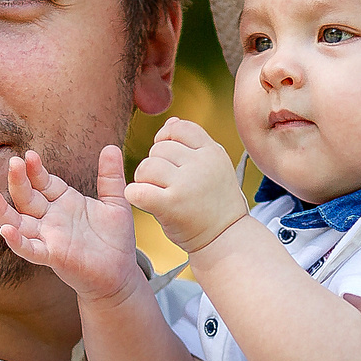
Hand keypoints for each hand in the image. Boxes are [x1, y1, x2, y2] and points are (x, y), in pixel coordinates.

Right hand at [0, 146, 145, 303]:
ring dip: (2, 210)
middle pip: (26, 197)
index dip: (35, 170)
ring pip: (18, 222)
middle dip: (18, 181)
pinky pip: (30, 249)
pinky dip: (17, 241)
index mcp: (63, 201)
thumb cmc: (114, 240)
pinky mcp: (53, 257)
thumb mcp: (115, 203)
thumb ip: (110, 177)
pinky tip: (6, 231)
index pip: (43, 181)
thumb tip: (111, 146)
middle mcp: (50, 218)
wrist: (120, 274)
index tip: (30, 155)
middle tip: (13, 163)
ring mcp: (48, 238)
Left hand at [127, 117, 248, 253]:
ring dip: (144, 180)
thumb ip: (193, 143)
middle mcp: (201, 164)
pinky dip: (135, 195)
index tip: (168, 159)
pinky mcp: (171, 205)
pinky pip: (138, 190)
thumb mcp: (213, 167)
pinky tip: (144, 202)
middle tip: (165, 185)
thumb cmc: (215, 203)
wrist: (225, 239)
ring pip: (145, 167)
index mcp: (212, 152)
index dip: (166, 139)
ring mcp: (186, 184)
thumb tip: (171, 121)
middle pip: (158, 149)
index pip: (178, 128)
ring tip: (157, 194)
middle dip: (155, 165)